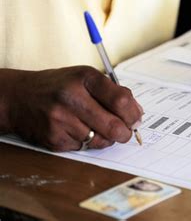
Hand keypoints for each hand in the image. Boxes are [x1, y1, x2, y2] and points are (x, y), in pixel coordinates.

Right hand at [1, 66, 142, 151]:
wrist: (18, 97)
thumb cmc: (59, 86)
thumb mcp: (86, 78)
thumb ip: (114, 92)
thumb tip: (137, 113)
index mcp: (85, 78)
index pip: (121, 100)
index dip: (134, 114)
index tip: (136, 119)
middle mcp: (72, 97)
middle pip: (114, 126)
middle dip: (125, 133)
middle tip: (125, 132)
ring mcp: (60, 119)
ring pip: (100, 140)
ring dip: (105, 138)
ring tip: (97, 128)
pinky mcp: (53, 138)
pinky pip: (83, 148)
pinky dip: (86, 142)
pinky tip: (77, 130)